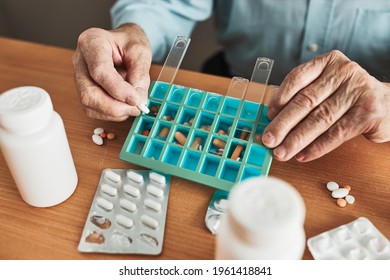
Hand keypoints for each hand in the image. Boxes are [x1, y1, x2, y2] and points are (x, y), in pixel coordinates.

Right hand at [72, 23, 151, 120]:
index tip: (135, 100)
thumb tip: (138, 100)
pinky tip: (124, 106)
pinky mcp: (84, 90)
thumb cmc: (130, 43)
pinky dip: (111, 113)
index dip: (118, 90)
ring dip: (114, 112)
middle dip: (114, 106)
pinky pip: (92, 109)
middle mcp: (80, 60)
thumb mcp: (141, 52)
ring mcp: (79, 77)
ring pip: (89, 104)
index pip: (99, 71)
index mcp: (91, 42)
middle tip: (136, 108)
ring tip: (132, 106)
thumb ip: (140, 75)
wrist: (124, 44)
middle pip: (89, 92)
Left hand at [262, 50, 389, 161]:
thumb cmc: (348, 97)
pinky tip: (302, 155)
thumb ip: (304, 97)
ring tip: (281, 152)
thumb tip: (273, 121)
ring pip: (320, 119)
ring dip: (297, 139)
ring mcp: (358, 91)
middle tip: (268, 140)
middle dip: (283, 124)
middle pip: (306, 101)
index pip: (297, 78)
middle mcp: (343, 72)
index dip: (279, 99)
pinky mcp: (369, 113)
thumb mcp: (327, 88)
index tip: (268, 117)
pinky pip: (336, 133)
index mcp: (328, 62)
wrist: (389, 105)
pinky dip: (317, 147)